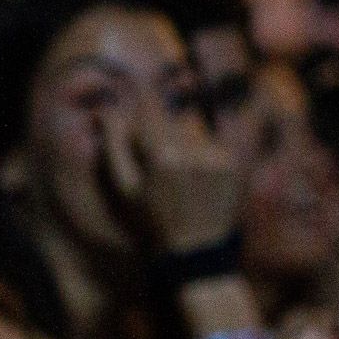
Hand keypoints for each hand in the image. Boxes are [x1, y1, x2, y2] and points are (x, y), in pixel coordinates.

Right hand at [96, 103, 241, 254]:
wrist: (193, 250)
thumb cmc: (150, 218)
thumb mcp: (123, 186)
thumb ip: (114, 144)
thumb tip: (106, 110)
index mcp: (164, 155)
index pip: (152, 106)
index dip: (143, 96)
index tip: (138, 88)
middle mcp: (194, 150)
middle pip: (171, 118)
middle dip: (159, 130)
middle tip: (154, 158)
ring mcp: (217, 156)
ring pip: (191, 131)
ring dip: (180, 143)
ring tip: (176, 175)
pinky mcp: (232, 163)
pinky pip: (209, 144)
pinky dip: (199, 155)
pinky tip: (194, 180)